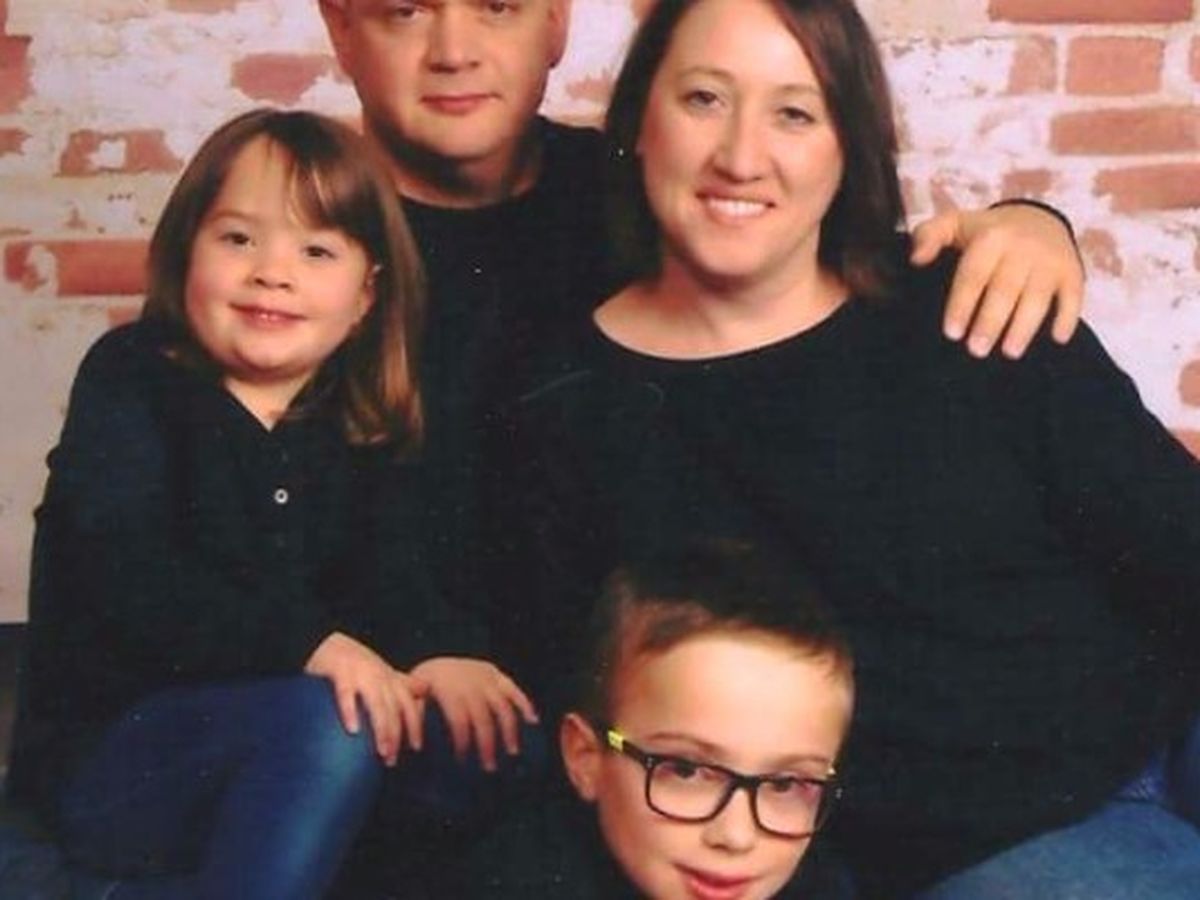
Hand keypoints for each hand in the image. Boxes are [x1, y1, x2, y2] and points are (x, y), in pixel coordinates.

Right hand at [305, 631, 428, 765]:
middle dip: (396, 735)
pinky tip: (353, 730)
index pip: (408, 704)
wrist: (325, 642)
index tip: (416, 747)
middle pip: (394, 709)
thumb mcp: (382, 670)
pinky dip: (350, 711)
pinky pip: (346, 693)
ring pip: (377, 704)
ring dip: (382, 729)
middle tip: (392, 760)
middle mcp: (379, 676)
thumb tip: (425, 690)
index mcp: (390, 678)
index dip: (415, 725)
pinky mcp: (340, 673)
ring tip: (382, 751)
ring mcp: (361, 674)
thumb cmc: (356, 661)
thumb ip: (402, 682)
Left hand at [410, 657, 538, 772]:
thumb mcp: (412, 700)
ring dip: (509, 730)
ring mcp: (484, 677)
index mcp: (446, 688)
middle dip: (487, 744)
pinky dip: (524, 704)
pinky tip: (532, 721)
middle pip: (483, 716)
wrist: (435, 664)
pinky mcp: (496, 674)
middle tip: (490, 767)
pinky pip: (513, 689)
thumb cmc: (422, 693)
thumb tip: (414, 743)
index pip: (459, 718)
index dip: (463, 740)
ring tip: (512, 752)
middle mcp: (468, 681)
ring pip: (502, 705)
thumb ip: (415, 717)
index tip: (463, 760)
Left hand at [910, 203, 1084, 358]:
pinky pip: (1073, 296)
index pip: (973, 275)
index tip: (952, 333)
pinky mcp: (1072, 272)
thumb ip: (928, 237)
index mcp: (991, 237)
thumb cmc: (985, 232)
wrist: (1036, 219)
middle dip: (990, 322)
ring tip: (1009, 352)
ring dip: (1024, 326)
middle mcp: (1023, 247)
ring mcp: (1050, 260)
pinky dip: (1067, 317)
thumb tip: (916, 259)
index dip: (962, 304)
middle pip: (1005, 289)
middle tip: (976, 350)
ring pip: (1038, 297)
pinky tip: (1057, 339)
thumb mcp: (953, 225)